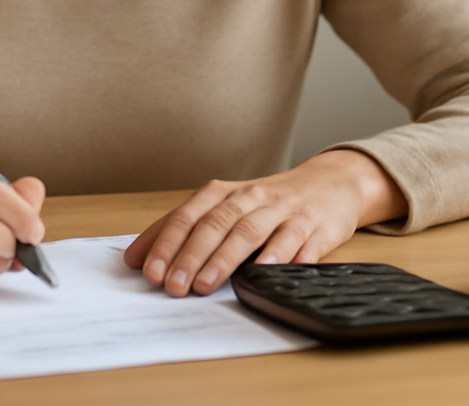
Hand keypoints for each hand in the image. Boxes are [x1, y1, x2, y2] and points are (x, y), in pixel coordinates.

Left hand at [123, 150, 406, 296]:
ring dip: (224, 259)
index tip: (148, 270)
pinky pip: (292, 241)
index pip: (187, 216)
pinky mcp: (311, 225)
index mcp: (223, 193)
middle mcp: (249, 198)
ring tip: (205, 284)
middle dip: (189, 256)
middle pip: (213, 224)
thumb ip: (186, 230)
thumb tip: (138, 256)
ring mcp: (281, 210)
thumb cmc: (269, 203)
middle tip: (172, 285)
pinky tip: (263, 272)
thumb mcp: (227, 208)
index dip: (165, 243)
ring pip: (247, 232)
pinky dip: (277, 256)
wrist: (330, 184)